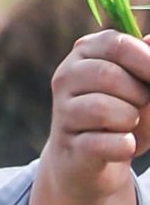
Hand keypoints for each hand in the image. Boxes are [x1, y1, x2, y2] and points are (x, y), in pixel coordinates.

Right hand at [37, 30, 149, 204]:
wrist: (95, 160)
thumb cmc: (126, 114)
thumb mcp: (146, 87)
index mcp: (87, 52)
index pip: (117, 44)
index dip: (147, 62)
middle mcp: (66, 76)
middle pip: (109, 75)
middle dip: (139, 95)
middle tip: (139, 106)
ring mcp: (62, 110)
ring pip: (103, 109)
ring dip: (130, 121)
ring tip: (127, 126)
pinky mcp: (67, 144)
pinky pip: (102, 142)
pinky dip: (123, 145)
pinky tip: (123, 145)